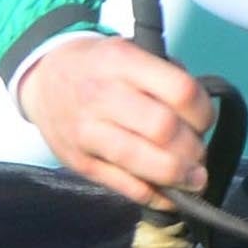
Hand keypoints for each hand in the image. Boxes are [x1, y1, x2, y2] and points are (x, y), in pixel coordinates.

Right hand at [19, 33, 215, 206]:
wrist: (43, 79)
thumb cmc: (99, 67)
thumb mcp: (131, 51)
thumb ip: (167, 77)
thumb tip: (199, 120)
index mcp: (121, 61)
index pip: (180, 91)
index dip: (203, 112)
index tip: (204, 121)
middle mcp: (101, 96)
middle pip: (163, 130)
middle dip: (192, 148)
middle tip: (199, 154)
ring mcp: (87, 132)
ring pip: (142, 162)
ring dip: (178, 177)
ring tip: (194, 180)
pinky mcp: (79, 163)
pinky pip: (124, 186)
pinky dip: (154, 196)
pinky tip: (170, 195)